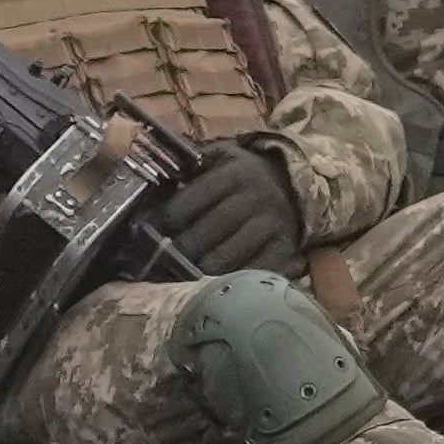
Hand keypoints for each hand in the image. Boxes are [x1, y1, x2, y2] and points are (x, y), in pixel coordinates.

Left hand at [155, 142, 304, 275]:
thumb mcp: (220, 159)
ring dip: (204, 268)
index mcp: (236, 172)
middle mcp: (257, 195)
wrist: (289, 184)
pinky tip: (215, 284)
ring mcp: (273, 223)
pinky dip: (234, 279)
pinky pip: (256, 269)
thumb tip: (154, 184)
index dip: (171, 216)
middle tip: (162, 259)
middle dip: (183, 247)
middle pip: (212, 227)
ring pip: (230, 253)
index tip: (154, 229)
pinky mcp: (285, 246)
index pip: (197, 196)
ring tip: (185, 275)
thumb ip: (192, 166)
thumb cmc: (241, 176)